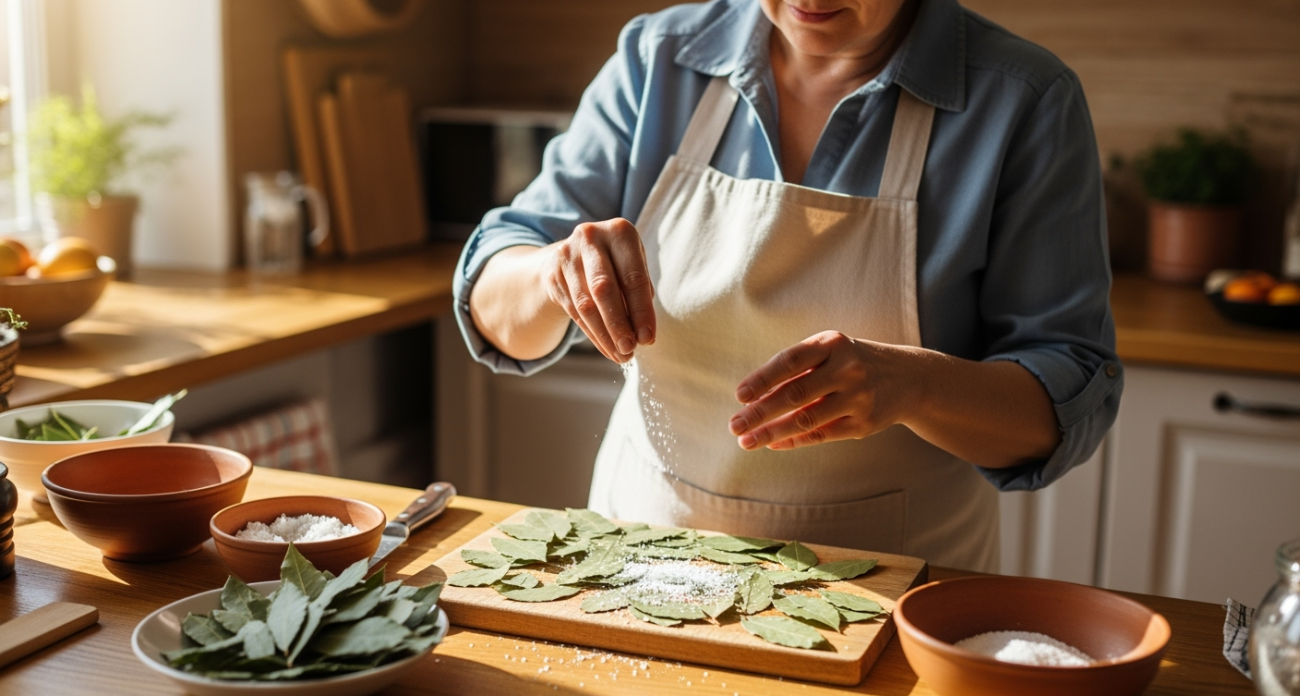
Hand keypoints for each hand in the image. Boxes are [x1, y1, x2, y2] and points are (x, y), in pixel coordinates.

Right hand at [541, 218, 655, 362]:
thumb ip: (640, 293)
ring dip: (604, 335)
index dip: (642, 311)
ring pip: (586, 304)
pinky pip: (574, 311)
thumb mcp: (632, 267)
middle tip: (630, 349)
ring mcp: (567, 255)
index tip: (648, 338)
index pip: (633, 277)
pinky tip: (606, 348)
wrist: (574, 253)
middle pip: (604, 289)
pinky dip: (592, 334)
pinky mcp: (553, 274)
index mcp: (619, 232)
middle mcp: (590, 237)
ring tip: (620, 355)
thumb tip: (644, 332)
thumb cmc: (616, 263)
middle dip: (619, 324)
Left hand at [728, 331, 913, 450]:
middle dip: (760, 412)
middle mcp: (847, 369)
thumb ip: (797, 368)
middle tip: (734, 425)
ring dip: (771, 432)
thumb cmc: (852, 362)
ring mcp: (858, 398)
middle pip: (795, 393)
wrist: (909, 378)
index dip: (763, 378)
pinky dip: (794, 441)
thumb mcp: (830, 352)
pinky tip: (772, 444)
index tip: (740, 396)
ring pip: (806, 419)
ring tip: (746, 441)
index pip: (790, 361)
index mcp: (832, 344)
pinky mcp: (864, 424)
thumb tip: (751, 398)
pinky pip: (822, 435)